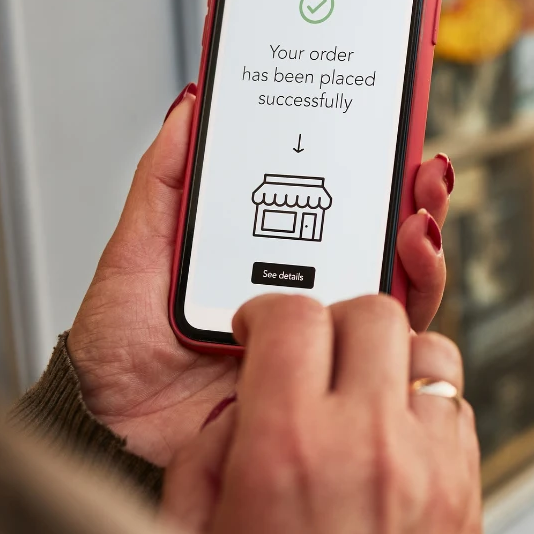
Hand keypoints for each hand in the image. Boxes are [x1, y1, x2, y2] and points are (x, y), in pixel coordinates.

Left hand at [67, 86, 455, 466]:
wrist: (112, 427)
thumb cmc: (121, 346)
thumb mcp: (138, 247)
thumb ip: (165, 180)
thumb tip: (191, 105)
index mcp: (263, 253)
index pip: (329, 200)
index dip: (363, 163)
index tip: (380, 124)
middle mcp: (303, 288)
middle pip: (377, 233)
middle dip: (411, 193)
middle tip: (418, 166)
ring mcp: (321, 330)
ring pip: (396, 280)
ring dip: (421, 239)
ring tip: (416, 215)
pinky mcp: (332, 373)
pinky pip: (391, 340)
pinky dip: (413, 298)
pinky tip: (406, 269)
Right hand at [163, 293, 487, 533]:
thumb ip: (207, 455)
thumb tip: (240, 404)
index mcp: (288, 450)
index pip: (290, 317)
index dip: (268, 312)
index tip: (262, 328)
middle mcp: (367, 442)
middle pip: (369, 312)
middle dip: (334, 319)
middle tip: (314, 348)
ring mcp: (427, 463)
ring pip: (427, 347)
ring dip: (390, 355)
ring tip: (364, 385)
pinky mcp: (467, 488)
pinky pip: (456, 403)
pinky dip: (425, 401)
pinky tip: (397, 432)